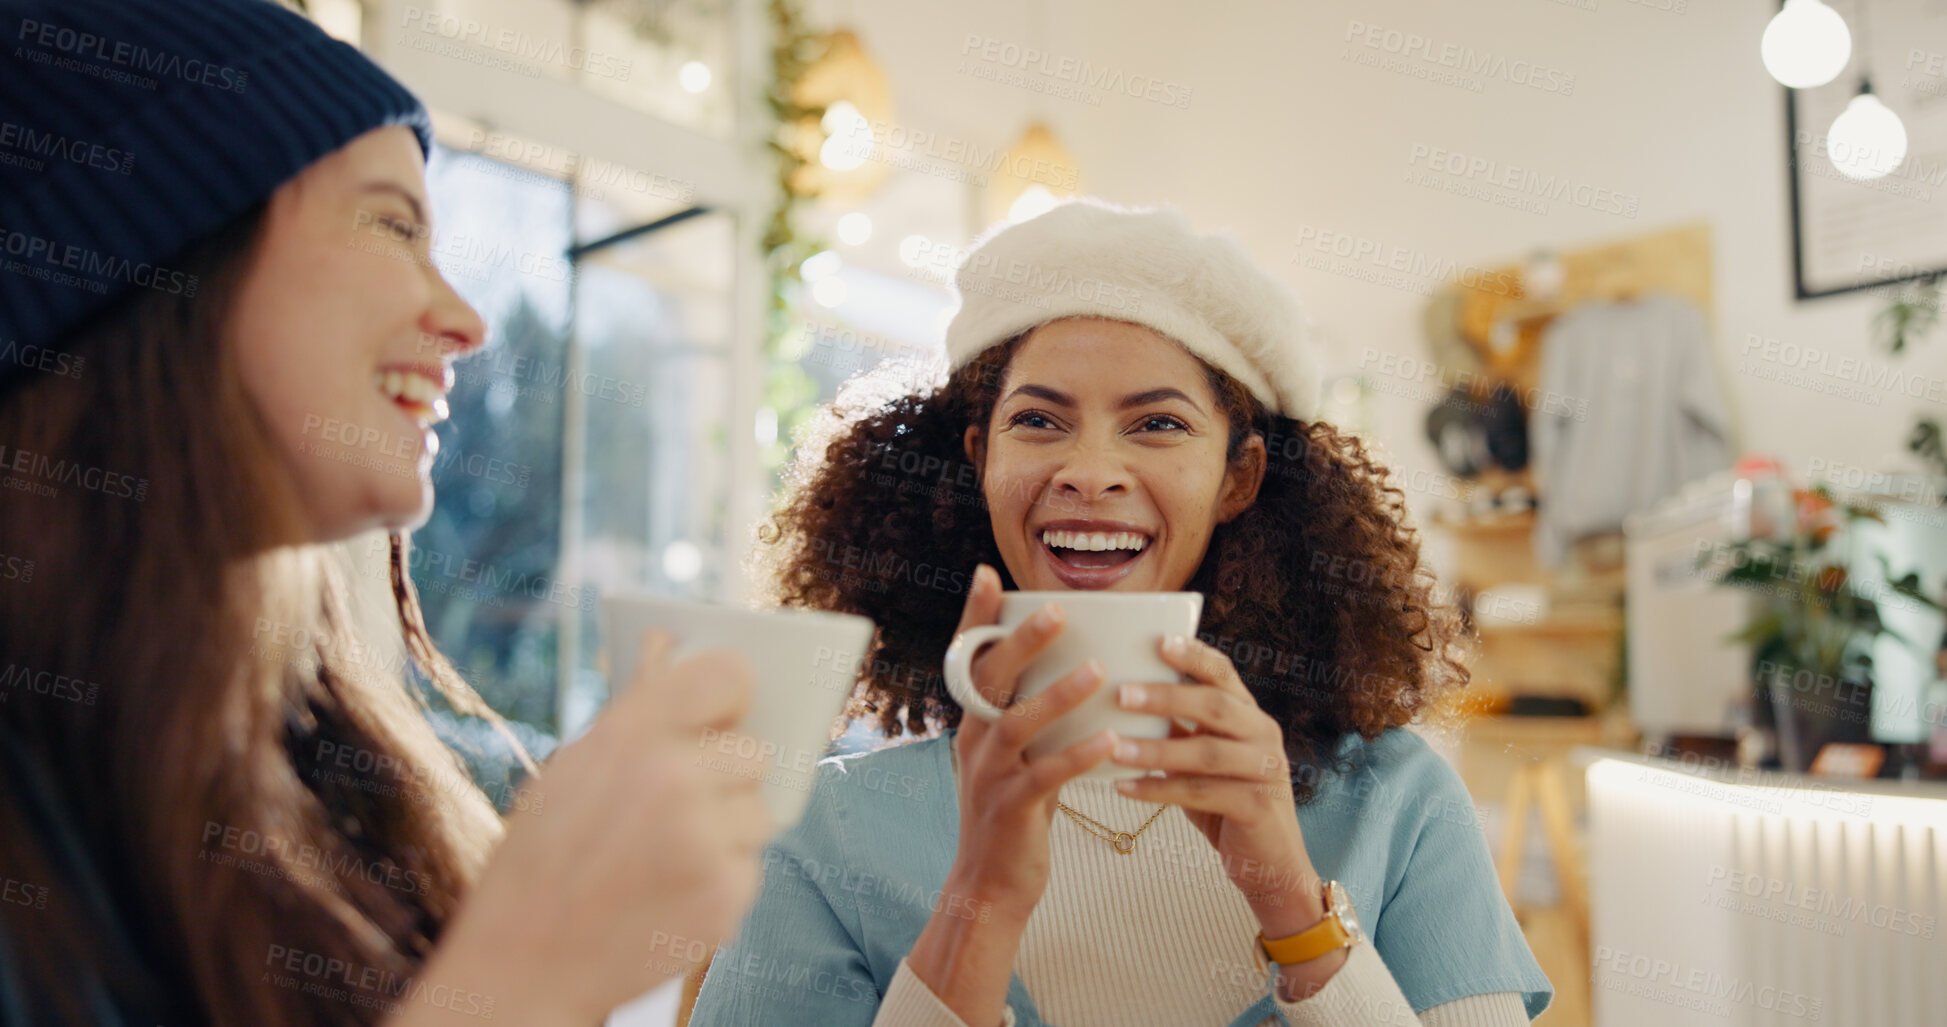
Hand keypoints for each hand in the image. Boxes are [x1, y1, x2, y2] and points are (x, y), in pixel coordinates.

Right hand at [416, 631, 768, 1024]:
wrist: (520, 966)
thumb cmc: (542, 859)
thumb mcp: (571, 769)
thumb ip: (634, 713)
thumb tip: (669, 645)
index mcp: (629, 735)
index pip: (728, 675)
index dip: (735, 689)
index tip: (731, 706)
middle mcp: (673, 780)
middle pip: (755, 752)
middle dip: (727, 775)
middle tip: (683, 800)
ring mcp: (703, 843)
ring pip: (760, 812)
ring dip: (727, 829)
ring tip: (666, 853)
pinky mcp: (725, 898)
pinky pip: (752, 866)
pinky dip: (722, 879)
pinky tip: (670, 890)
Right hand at [904, 564, 1116, 1026]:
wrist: (991, 884)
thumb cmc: (1015, 812)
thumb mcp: (1016, 755)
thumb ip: (1033, 715)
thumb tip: (1074, 667)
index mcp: (975, 723)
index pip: (971, 660)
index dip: (977, 618)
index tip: (987, 574)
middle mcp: (974, 742)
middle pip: (991, 681)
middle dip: (1023, 642)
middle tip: (1058, 610)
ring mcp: (989, 776)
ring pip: (1018, 725)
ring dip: (1058, 696)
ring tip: (1098, 672)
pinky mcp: (1011, 809)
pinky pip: (1045, 777)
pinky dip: (1076, 757)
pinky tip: (1109, 742)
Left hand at [1104, 633, 1323, 936]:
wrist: (1271, 865)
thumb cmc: (1228, 805)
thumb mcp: (1204, 761)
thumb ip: (1181, 730)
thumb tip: (1124, 697)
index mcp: (1250, 716)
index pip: (1224, 674)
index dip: (1193, 655)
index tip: (1158, 640)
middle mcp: (1263, 736)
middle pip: (1215, 706)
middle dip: (1166, 697)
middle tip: (1121, 693)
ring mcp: (1265, 771)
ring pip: (1206, 753)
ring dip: (1155, 749)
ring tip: (1112, 746)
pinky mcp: (1257, 807)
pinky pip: (1201, 794)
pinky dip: (1159, 791)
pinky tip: (1123, 788)